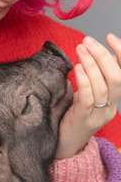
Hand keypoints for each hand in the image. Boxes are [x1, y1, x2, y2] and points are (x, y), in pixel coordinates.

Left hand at [55, 34, 120, 158]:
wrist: (65, 144)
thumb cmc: (74, 115)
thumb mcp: (88, 94)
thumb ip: (95, 77)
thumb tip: (96, 52)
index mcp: (114, 99)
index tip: (109, 36)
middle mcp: (111, 107)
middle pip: (116, 78)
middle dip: (102, 56)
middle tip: (88, 40)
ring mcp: (99, 115)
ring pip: (102, 86)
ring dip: (91, 64)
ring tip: (80, 48)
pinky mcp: (84, 119)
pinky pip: (88, 99)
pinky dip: (84, 81)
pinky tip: (77, 68)